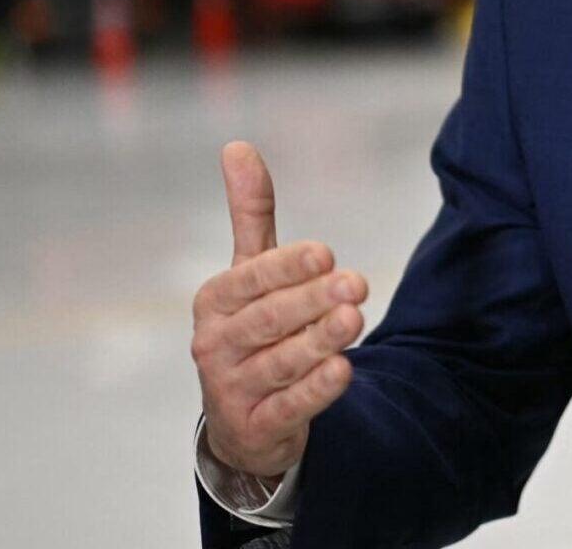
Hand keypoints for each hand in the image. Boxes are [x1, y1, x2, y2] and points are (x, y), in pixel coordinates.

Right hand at [192, 141, 368, 478]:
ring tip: (354, 321)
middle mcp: (215, 344)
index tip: (326, 253)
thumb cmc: (252, 327)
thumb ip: (250, 214)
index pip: (252, 278)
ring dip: (319, 341)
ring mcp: (232, 389)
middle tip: (357, 284)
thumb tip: (237, 145)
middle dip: (313, 301)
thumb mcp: (248, 272)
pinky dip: (316, 390)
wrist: (241, 418)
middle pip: (270, 319)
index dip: (288, 266)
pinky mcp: (256, 426)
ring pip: (281, 362)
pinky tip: (343, 370)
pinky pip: (289, 406)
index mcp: (215, 301)